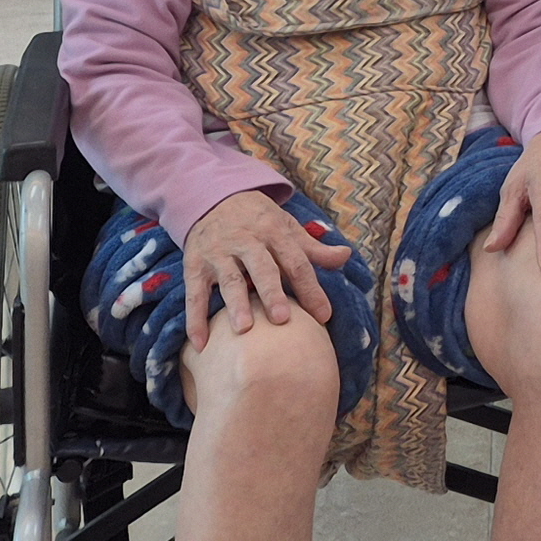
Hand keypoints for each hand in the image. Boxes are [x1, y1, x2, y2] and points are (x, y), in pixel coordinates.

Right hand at [182, 190, 352, 346]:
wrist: (214, 197)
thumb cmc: (259, 220)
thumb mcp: (286, 227)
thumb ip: (313, 247)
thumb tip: (346, 257)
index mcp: (275, 232)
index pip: (297, 262)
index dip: (311, 288)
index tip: (324, 315)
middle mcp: (247, 241)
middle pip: (262, 268)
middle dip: (272, 293)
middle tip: (283, 319)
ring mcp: (219, 253)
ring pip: (229, 280)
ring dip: (236, 304)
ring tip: (244, 329)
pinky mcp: (195, 264)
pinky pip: (195, 293)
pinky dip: (195, 319)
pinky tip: (200, 344)